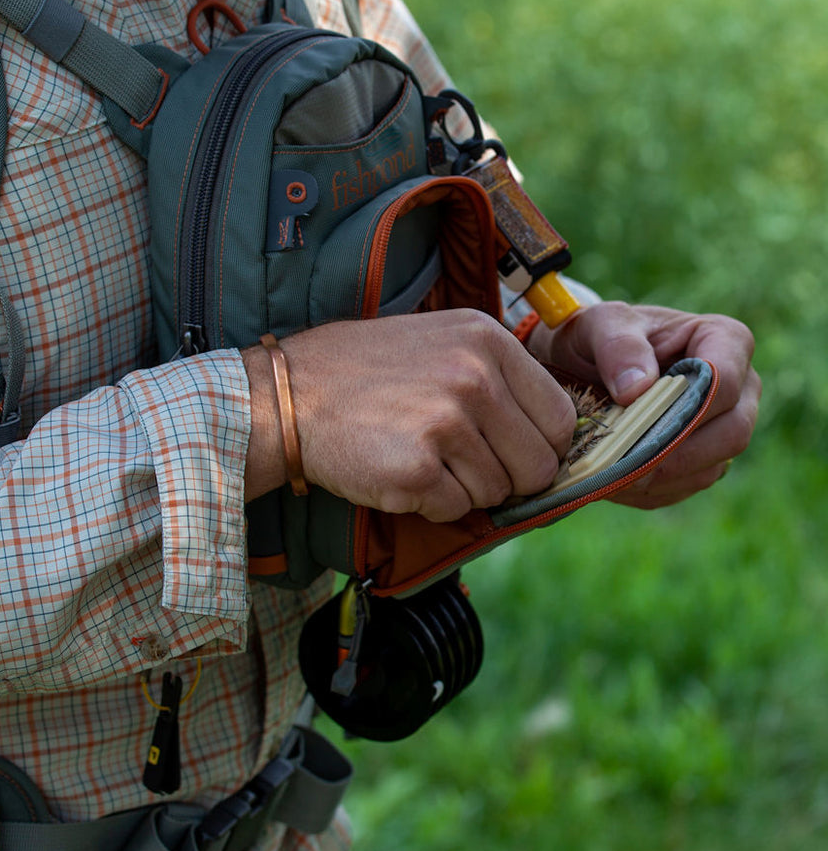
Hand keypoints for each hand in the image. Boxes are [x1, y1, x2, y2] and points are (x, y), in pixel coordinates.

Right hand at [244, 309, 575, 520]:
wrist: (289, 396)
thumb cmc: (364, 373)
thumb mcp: (440, 342)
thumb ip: (498, 377)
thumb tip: (552, 435)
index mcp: (487, 339)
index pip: (560, 417)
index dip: (541, 447)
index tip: (512, 453)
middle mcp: (474, 377)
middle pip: (538, 465)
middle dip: (506, 477)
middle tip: (460, 464)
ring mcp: (445, 423)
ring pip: (496, 492)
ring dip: (462, 489)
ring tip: (418, 456)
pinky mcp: (417, 470)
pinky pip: (456, 511)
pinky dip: (431, 505)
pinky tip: (399, 473)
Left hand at [529, 301, 760, 507]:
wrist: (581, 362)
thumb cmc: (598, 334)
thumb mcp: (599, 324)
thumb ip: (617, 345)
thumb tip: (637, 388)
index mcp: (725, 340)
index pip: (725, 382)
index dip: (687, 409)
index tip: (638, 422)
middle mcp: (739, 388)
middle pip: (731, 433)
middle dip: (675, 454)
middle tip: (622, 465)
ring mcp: (724, 427)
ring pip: (710, 468)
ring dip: (659, 479)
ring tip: (609, 475)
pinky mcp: (702, 459)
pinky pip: (686, 486)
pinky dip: (649, 491)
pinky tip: (614, 482)